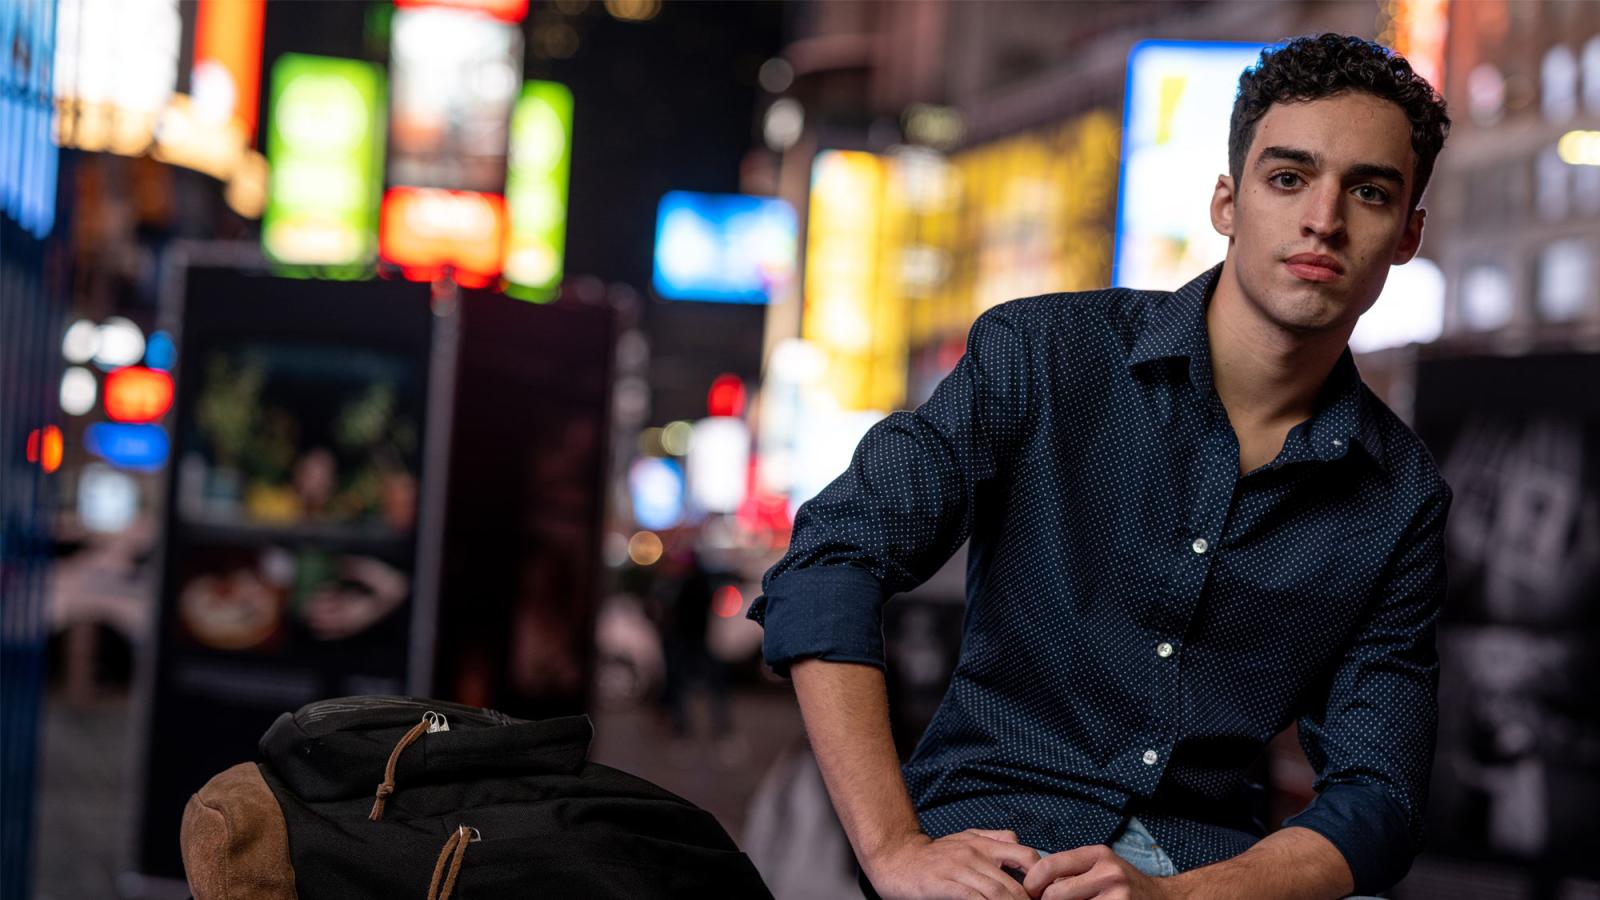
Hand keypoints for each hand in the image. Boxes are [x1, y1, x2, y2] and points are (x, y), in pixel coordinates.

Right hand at [865, 828, 1041, 899]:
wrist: (895, 856)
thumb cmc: (932, 854)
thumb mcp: (965, 838)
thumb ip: (993, 839)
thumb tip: (1018, 843)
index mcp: (984, 843)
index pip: (1025, 855)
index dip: (1040, 877)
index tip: (1042, 896)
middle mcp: (975, 854)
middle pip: (1014, 883)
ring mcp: (959, 869)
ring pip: (997, 892)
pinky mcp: (943, 884)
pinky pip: (973, 899)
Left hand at [1022, 844, 1171, 899]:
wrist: (1163, 899)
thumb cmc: (1123, 884)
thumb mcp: (1100, 866)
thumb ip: (1071, 870)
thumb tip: (1031, 884)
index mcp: (1098, 855)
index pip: (1049, 866)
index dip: (1032, 883)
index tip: (1030, 892)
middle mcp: (1108, 873)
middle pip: (1055, 894)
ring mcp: (1117, 897)